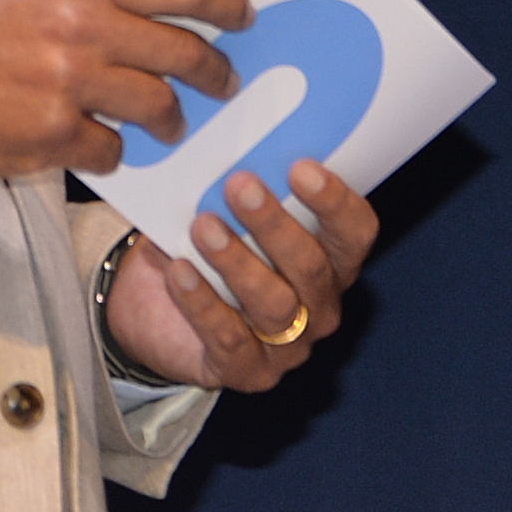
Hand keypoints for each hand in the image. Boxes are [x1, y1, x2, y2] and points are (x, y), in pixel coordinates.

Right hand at [0, 0, 249, 178]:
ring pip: (158, 107)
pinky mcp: (53, 137)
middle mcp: (80, 27)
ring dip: (170, 119)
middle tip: (222, 83)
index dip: (225, 0)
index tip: (242, 14)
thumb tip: (161, 9)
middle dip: (214, 72)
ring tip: (166, 123)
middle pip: (183, 53)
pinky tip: (95, 143)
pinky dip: (111, 152)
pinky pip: (113, 151)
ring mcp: (69, 85)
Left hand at [102, 159, 378, 392]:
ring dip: (237, 262)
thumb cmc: (206, 245)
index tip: (301, 166)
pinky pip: (229, 340)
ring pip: (275, 305)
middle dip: (275, 224)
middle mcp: (319, 305)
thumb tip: (222, 139)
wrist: (157, 309)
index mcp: (331, 259)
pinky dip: (202, 303)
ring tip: (203, 226)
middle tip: (239, 185)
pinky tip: (178, 271)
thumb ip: (235, 184)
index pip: (355, 233)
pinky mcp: (247, 372)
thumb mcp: (223, 211)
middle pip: (312, 266)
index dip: (335, 202)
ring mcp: (288, 346)